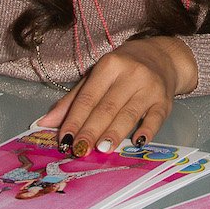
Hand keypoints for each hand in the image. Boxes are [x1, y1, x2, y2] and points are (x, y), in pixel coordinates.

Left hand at [37, 36, 196, 156]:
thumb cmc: (122, 70)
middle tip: (79, 150)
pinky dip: (147, 131)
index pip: (88, 97)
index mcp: (109, 65)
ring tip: (102, 149)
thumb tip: (44, 124)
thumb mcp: (96, 77)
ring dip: (114, 133)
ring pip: (129, 114)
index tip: (64, 140)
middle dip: (91, 130)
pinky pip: (155, 118)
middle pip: (107, 107)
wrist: (161, 58)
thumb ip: (72, 100)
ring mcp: (150, 87)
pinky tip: (137, 143)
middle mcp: (131, 74)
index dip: (75, 119)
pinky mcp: (165, 101)